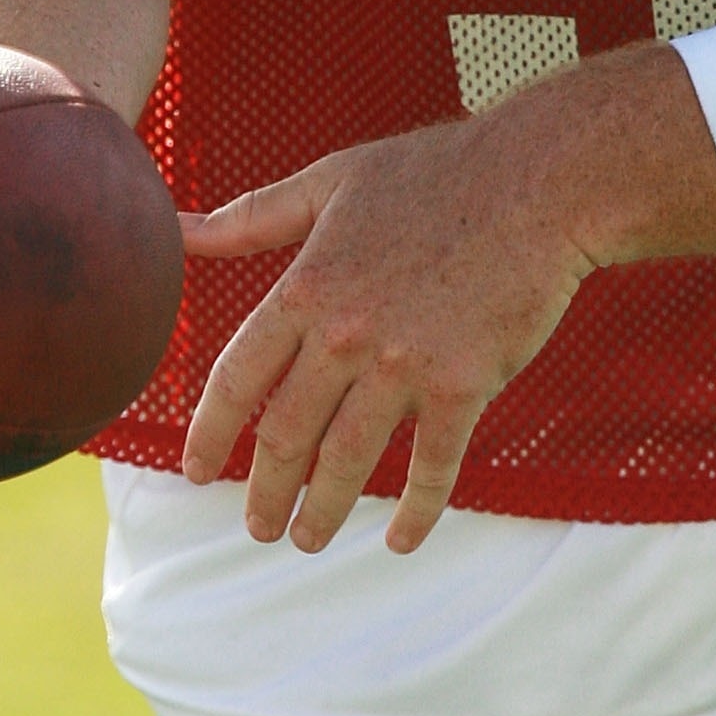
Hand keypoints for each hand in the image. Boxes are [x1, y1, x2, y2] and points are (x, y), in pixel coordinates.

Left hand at [180, 46, 715, 553]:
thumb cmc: (435, 175)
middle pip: (285, 435)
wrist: (537, 182)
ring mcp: (403, 364)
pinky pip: (432, 465)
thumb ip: (251, 217)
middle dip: (264, 491)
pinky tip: (402, 539)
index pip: (238, 378)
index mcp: (305, 289)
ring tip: (309, 540)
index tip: (194, 472)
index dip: (209, 432)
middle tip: (257, 527)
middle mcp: (344, 334)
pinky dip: (415, 509)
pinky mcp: (462, 384)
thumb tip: (177, 227)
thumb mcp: (330, 182)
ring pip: (347, 460)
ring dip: (323, 511)